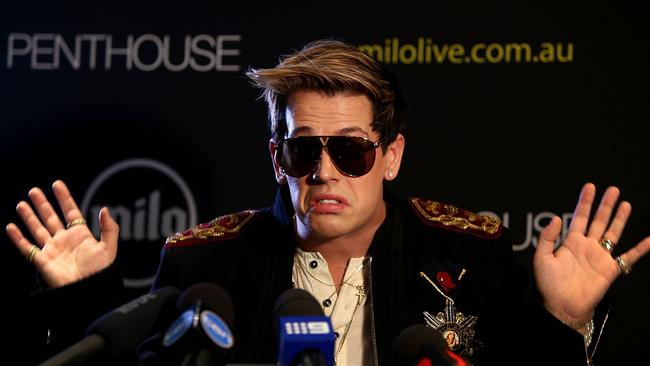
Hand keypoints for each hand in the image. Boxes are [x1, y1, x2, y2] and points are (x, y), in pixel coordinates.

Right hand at [6, 180, 118, 287]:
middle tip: (34, 191)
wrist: (88, 290)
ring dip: (29, 216)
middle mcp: (64, 239)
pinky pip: (27, 247)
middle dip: (42, 204)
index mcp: (80, 234)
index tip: (57, 184)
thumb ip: (110, 228)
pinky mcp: (42, 260)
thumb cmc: (100, 272)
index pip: (70, 211)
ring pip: (37, 228)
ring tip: (22, 204)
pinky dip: (17, 238)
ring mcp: (52, 249)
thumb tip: (105, 209)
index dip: (64, 198)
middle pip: (51, 217)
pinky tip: (11, 227)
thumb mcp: (109, 248)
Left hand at [533, 183, 649, 325]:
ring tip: (625, 203)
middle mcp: (587, 246)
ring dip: (619, 219)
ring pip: (613, 233)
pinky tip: (649, 239)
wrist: (562, 306)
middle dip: (605, 205)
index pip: (579, 217)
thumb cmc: (549, 284)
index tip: (590, 186)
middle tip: (613, 189)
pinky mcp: (611, 270)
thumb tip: (556, 218)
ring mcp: (600, 257)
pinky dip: (640, 249)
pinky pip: (629, 257)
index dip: (585, 202)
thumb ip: (547, 238)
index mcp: (570, 242)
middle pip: (599, 221)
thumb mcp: (541, 258)